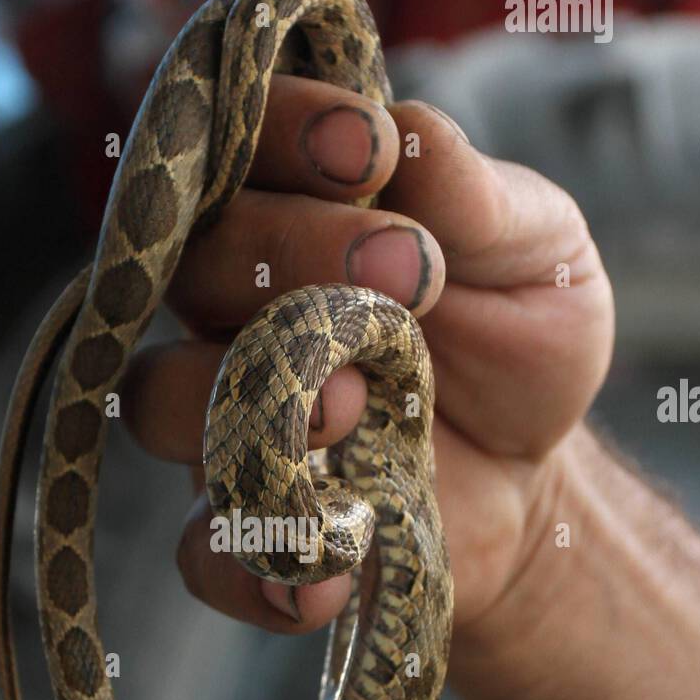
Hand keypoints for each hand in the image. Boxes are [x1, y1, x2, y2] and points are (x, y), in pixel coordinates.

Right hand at [121, 77, 614, 639]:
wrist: (534, 480)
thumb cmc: (520, 347)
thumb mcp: (537, 257)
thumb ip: (478, 199)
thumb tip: (403, 133)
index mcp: (298, 212)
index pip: (244, 144)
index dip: (284, 133)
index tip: (369, 154)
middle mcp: (236, 306)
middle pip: (192, 262)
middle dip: (288, 257)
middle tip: (408, 276)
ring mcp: (225, 417)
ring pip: (162, 397)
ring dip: (250, 399)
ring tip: (354, 408)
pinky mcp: (241, 522)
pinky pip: (198, 551)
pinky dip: (253, 566)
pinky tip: (335, 560)